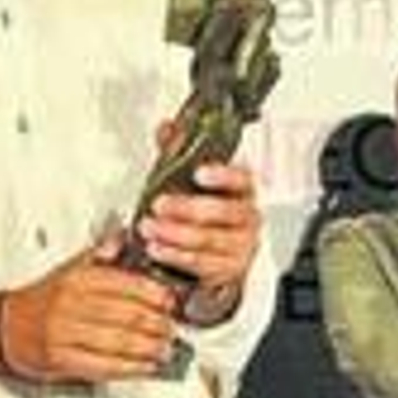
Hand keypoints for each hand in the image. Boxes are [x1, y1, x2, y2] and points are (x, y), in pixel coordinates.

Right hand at [0, 238, 178, 382]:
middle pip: (127, 315)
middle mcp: (71, 305)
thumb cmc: (42, 299)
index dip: (155, 295)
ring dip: (149, 348)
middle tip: (172, 328)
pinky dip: (130, 368)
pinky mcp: (61, 360)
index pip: (126, 284)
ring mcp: (65, 334)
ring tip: (165, 349)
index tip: (170, 301)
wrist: (3, 326)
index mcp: (77, 279)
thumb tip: (123, 237)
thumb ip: (100, 254)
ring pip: (119, 342)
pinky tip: (145, 366)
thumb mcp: (69, 268)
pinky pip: (103, 366)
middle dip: (158, 324)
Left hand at [136, 160, 260, 319]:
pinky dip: (176, 256)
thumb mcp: (190, 183)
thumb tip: (166, 128)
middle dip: (187, 208)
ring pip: (210, 239)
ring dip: (175, 234)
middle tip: (159, 204)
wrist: (218, 256)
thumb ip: (179, 154)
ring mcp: (241, 245)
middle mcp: (247, 217)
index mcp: (242, 190)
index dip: (222, 175)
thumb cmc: (205, 215)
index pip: (241, 178)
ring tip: (149, 228)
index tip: (198, 173)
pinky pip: (202, 264)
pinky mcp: (229, 270)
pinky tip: (158, 249)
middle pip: (224, 211)